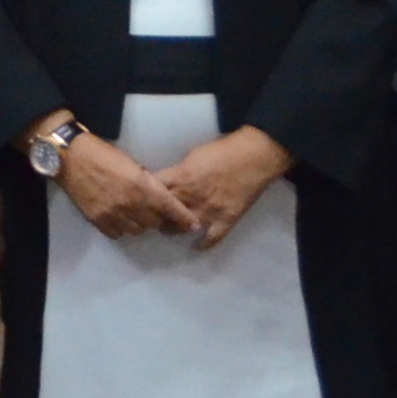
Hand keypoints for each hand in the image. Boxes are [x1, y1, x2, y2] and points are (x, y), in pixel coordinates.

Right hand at [51, 122, 198, 240]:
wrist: (71, 157)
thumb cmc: (104, 154)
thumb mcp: (132, 164)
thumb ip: (147, 182)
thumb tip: (158, 197)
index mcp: (142, 186)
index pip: (171, 208)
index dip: (185, 219)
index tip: (194, 226)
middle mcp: (131, 203)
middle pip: (155, 223)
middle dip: (159, 219)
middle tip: (154, 211)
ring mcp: (113, 214)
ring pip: (137, 230)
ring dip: (140, 223)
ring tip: (134, 212)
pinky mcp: (98, 220)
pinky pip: (118, 233)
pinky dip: (121, 227)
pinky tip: (118, 217)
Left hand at [154, 126, 293, 249]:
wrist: (255, 156)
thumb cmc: (223, 150)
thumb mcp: (192, 155)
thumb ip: (178, 171)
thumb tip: (167, 181)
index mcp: (181, 176)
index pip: (153, 191)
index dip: (144, 197)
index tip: (140, 200)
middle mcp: (192, 196)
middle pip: (164, 212)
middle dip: (155, 215)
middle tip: (151, 217)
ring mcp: (210, 210)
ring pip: (182, 228)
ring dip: (173, 230)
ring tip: (168, 229)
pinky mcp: (227, 219)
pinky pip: (212, 238)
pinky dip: (203, 245)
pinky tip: (196, 247)